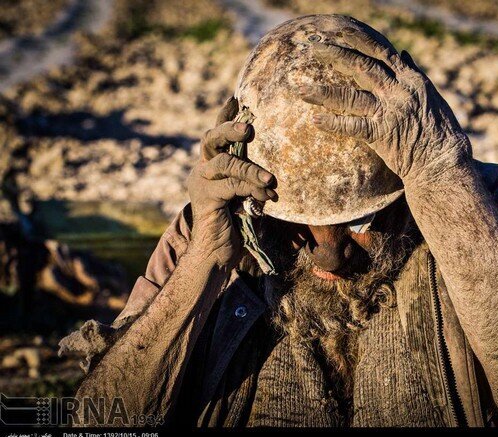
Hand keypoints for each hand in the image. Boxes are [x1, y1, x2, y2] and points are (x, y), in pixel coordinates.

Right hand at [187, 97, 276, 267]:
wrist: (216, 253)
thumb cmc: (235, 224)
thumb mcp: (246, 195)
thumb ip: (251, 178)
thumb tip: (274, 168)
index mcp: (210, 166)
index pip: (215, 135)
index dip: (224, 116)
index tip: (236, 99)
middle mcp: (201, 170)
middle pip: (210, 139)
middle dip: (230, 128)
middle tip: (249, 127)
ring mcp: (200, 183)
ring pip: (225, 163)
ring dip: (250, 169)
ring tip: (269, 180)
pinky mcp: (205, 198)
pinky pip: (231, 186)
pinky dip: (251, 190)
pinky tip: (265, 199)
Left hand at [300, 30, 471, 183]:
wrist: (443, 161)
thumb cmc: (440, 131)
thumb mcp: (430, 95)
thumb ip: (413, 74)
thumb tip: (403, 54)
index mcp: (410, 79)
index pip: (381, 52)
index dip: (359, 40)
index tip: (341, 31)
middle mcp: (398, 91)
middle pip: (360, 66)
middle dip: (334, 55)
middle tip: (313, 49)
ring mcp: (389, 112)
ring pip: (349, 95)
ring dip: (323, 92)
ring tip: (301, 90)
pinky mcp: (381, 134)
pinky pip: (351, 126)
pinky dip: (332, 123)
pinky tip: (315, 120)